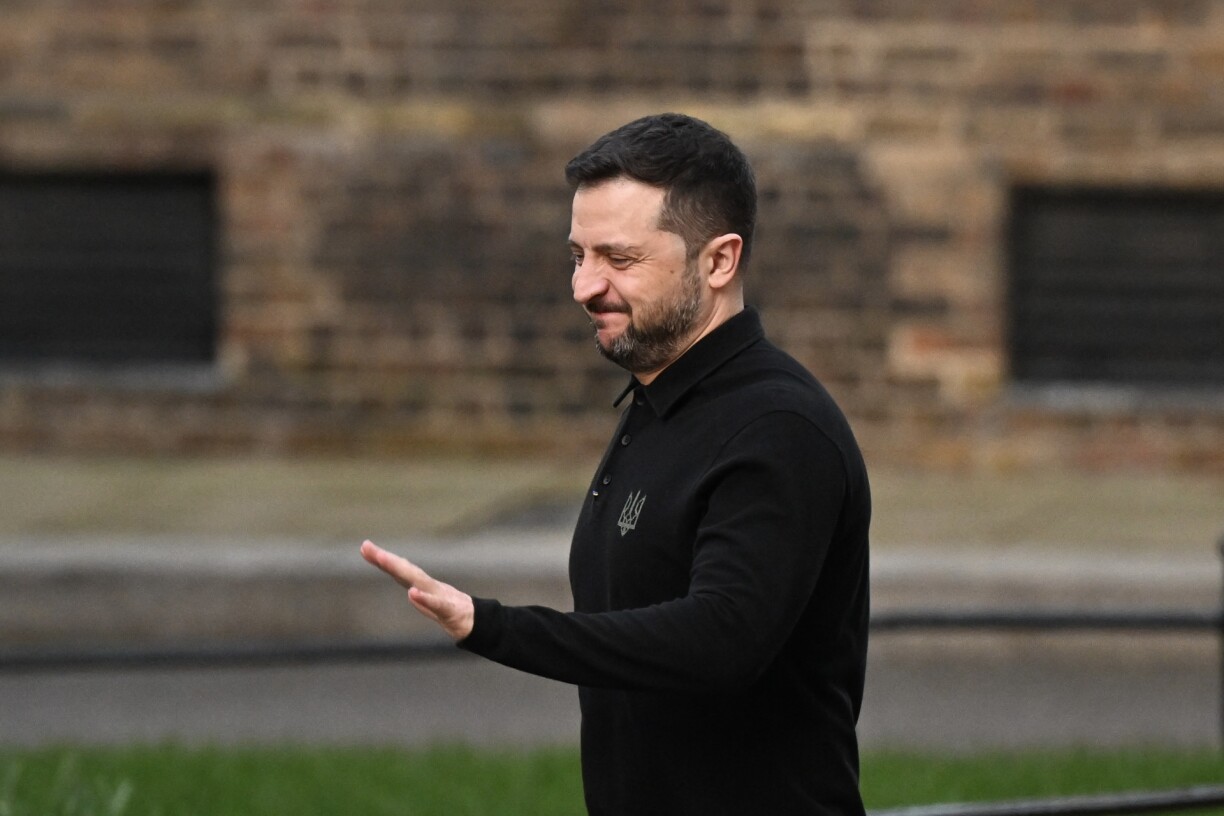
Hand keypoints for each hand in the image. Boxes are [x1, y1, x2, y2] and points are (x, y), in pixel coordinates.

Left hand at [360, 540, 474, 640]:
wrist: (476, 621)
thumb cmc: (455, 611)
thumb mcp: (435, 605)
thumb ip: (422, 598)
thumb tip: (410, 593)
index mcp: (422, 586)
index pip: (399, 570)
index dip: (382, 559)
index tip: (365, 547)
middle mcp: (428, 586)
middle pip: (404, 570)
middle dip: (385, 559)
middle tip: (366, 546)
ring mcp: (439, 596)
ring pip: (416, 580)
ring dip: (400, 569)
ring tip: (383, 559)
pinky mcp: (449, 610)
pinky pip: (436, 603)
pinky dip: (424, 598)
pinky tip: (412, 593)